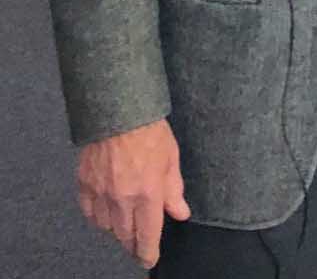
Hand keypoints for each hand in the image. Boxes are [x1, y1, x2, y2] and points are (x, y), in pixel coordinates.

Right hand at [77, 119, 189, 269]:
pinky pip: (89, 212)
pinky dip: (97, 216)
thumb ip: (174, 190)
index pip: (147, 235)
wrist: (117, 108)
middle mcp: (122, 198)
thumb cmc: (149, 129)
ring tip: (124, 221)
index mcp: (147, 193)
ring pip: (106, 227)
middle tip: (138, 242)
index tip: (149, 259)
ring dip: (116, 228)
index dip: (148, 252)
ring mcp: (100, 192)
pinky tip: (105, 210)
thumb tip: (180, 213)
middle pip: (125, 235)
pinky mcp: (84, 183)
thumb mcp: (171, 157)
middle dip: (133, 242)